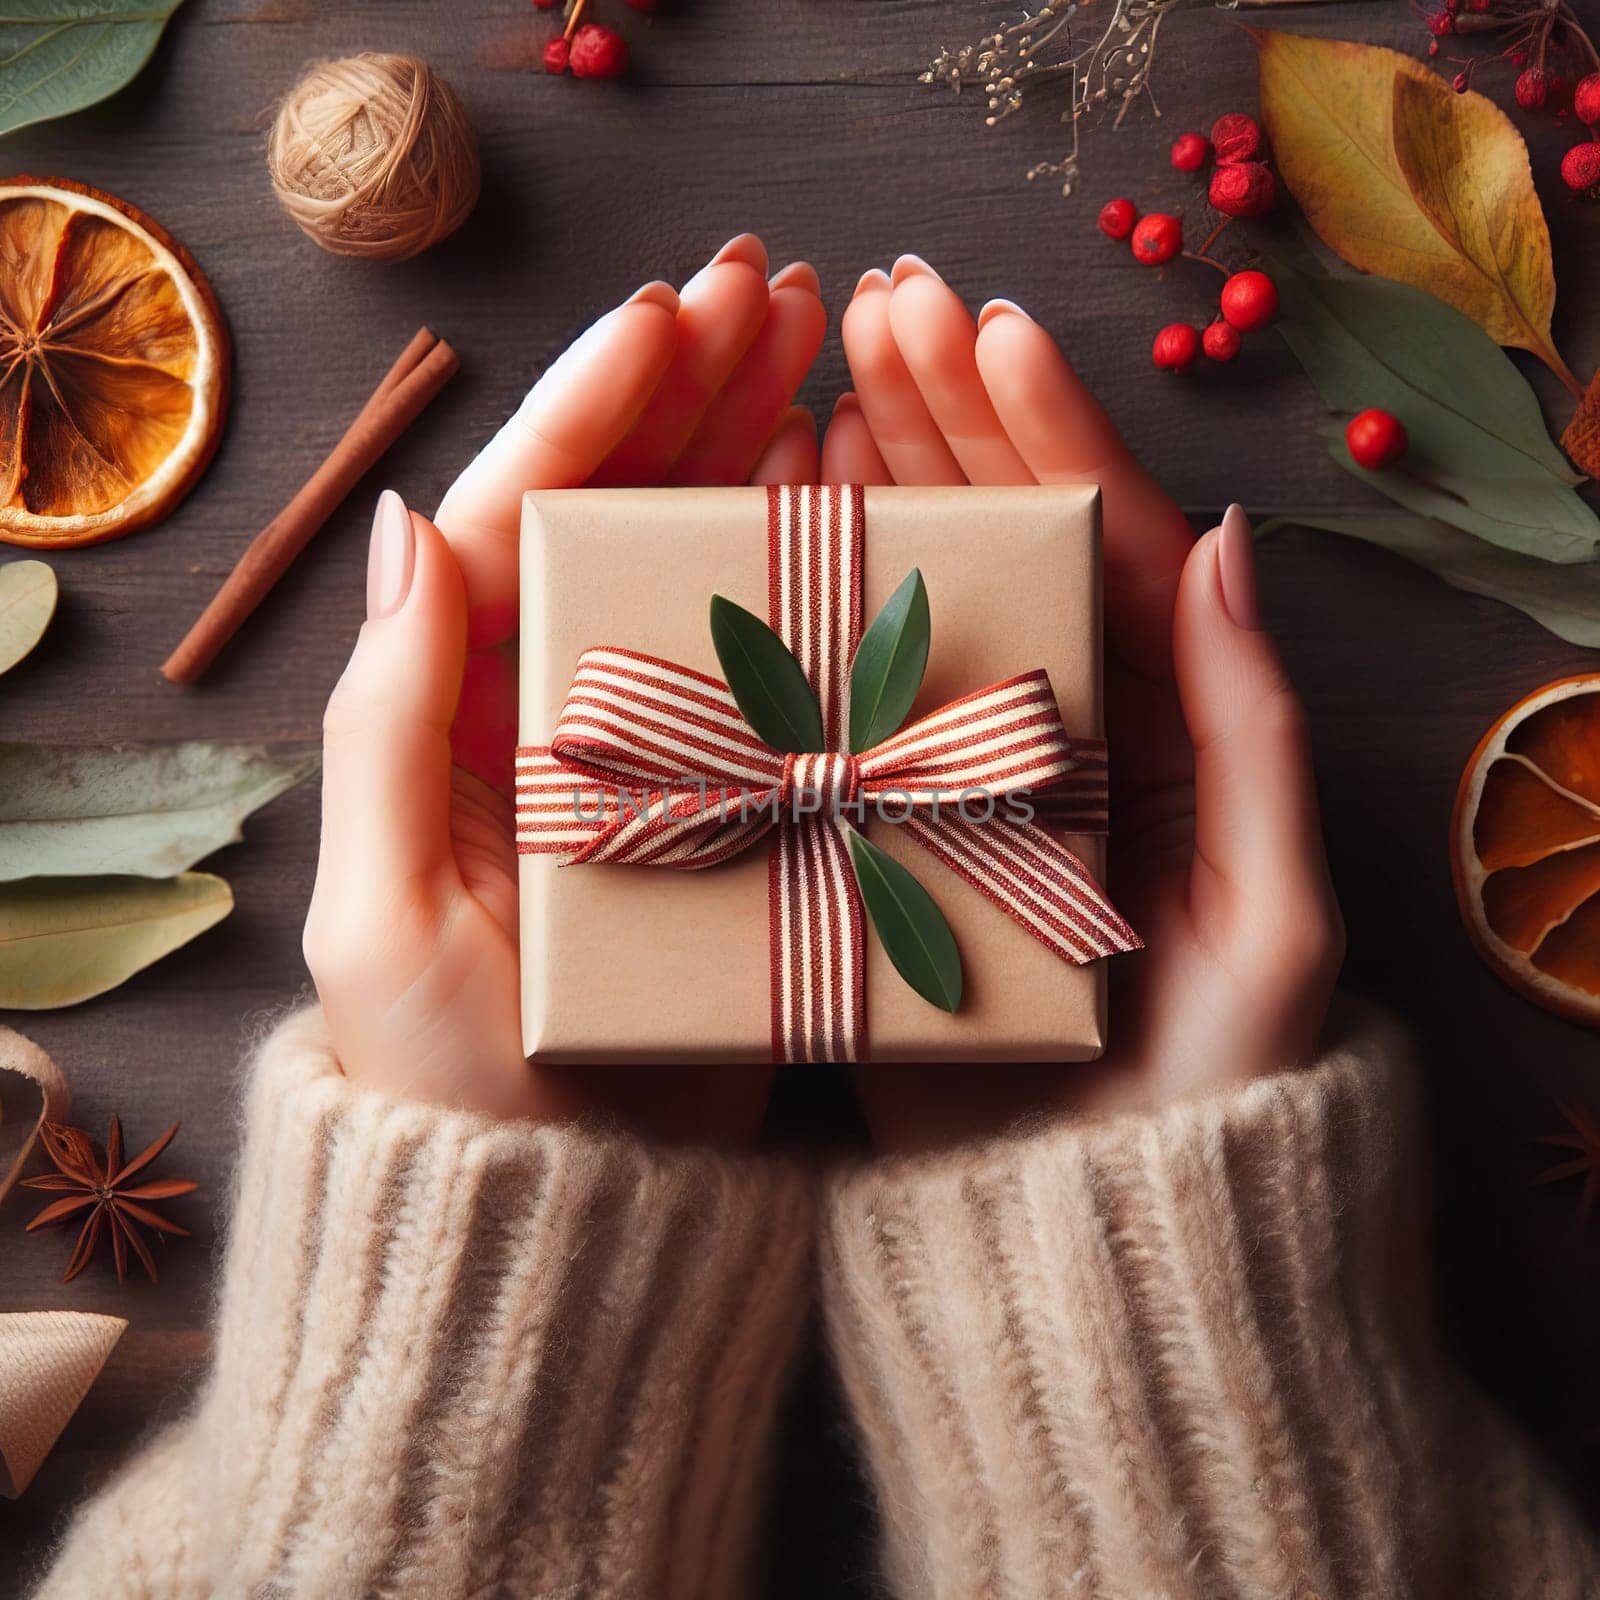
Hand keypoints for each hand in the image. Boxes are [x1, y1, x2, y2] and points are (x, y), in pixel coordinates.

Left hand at [303, 235, 824, 1135]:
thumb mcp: (390, 911)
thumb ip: (389, 723)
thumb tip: (406, 527)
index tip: (670, 312)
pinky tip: (853, 499)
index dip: (591, 410)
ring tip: (821, 357)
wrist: (570, 1215)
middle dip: (689, 398)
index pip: (516, 524)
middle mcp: (555, 712)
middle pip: (617, 523)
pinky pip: (772, 665)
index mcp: (460, 716)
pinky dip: (809, 577)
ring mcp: (653, 752)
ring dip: (756, 456)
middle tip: (778, 294)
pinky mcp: (733, 806)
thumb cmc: (461, 1084)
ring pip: (700, 574)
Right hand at [823, 257, 1343, 1150]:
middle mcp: (1053, 721)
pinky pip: (841, 692)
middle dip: (941, 419)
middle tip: (876, 309)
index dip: (1043, 431)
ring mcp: (955, 764)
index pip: (1103, 545)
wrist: (1077, 1209)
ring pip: (913, 596)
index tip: (983, 329)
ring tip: (817, 382)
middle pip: (1000, 543)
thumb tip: (1232, 542)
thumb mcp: (1268, 908)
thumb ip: (1253, 729)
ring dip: (872, 481)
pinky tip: (772, 522)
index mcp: (1156, 721)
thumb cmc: (1196, 1072)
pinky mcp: (877, 823)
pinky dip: (807, 605)